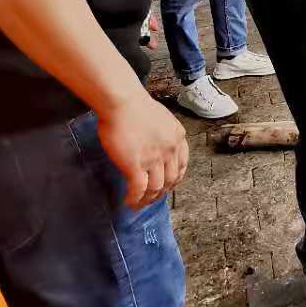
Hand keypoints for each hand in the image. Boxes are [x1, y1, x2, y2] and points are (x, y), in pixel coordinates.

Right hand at [96, 91, 188, 207]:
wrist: (122, 102)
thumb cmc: (135, 105)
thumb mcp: (160, 118)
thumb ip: (161, 134)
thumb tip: (154, 145)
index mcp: (178, 137)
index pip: (183, 164)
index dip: (176, 178)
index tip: (169, 184)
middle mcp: (170, 150)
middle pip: (171, 179)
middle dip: (162, 192)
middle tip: (152, 197)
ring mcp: (154, 159)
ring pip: (156, 188)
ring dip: (148, 199)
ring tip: (138, 204)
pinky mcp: (136, 165)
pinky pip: (139, 189)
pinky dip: (134, 199)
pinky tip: (128, 202)